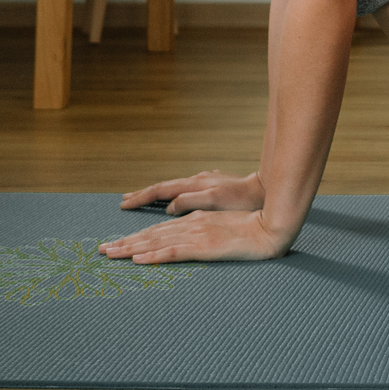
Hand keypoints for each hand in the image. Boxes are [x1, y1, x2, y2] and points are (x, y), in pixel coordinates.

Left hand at [98, 208, 293, 263]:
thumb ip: (204, 230)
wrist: (270, 229)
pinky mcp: (204, 246)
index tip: (117, 243)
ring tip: (110, 254)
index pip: (159, 230)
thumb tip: (187, 238)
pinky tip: (138, 260)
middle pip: (151, 234)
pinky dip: (154, 255)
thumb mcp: (223, 227)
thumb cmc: (251, 229)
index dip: (136, 237)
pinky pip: (173, 252)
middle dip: (124, 242)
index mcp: (195, 220)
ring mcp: (196, 235)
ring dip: (130, 248)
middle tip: (101, 250)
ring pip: (156, 241)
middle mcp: (191, 224)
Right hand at [119, 170, 262, 214]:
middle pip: (162, 188)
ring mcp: (202, 185)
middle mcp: (195, 182)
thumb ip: (191, 200)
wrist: (265, 192)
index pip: (160, 190)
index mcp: (193, 185)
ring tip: (139, 200)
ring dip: (154, 196)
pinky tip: (169, 201)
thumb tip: (169, 207)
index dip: (140, 198)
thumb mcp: (216, 200)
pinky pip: (184, 192)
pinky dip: (170, 197)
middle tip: (123, 202)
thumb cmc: (243, 199)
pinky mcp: (211, 190)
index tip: (124, 203)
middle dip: (141, 196)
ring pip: (172, 189)